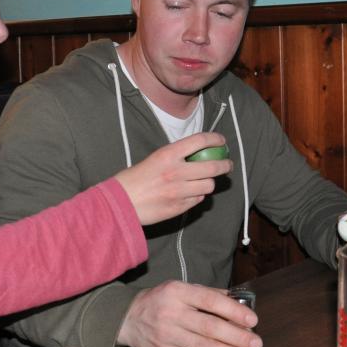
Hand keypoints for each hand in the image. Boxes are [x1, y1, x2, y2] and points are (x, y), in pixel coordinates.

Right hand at [114, 132, 231, 225]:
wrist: (119, 203)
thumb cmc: (134, 179)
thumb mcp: (154, 159)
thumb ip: (175, 157)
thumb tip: (197, 154)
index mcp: (168, 155)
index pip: (200, 141)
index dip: (215, 139)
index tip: (221, 141)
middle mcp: (176, 172)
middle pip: (212, 167)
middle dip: (225, 165)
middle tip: (227, 164)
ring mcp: (179, 191)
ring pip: (208, 185)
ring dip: (209, 183)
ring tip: (203, 181)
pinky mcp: (179, 207)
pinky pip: (198, 200)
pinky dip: (197, 196)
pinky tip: (190, 194)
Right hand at [116, 281, 262, 346]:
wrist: (128, 318)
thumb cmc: (161, 301)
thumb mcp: (181, 289)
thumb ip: (208, 294)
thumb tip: (238, 302)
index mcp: (179, 292)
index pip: (210, 301)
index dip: (233, 311)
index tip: (252, 320)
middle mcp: (173, 313)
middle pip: (210, 327)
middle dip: (237, 337)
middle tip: (256, 344)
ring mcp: (168, 336)